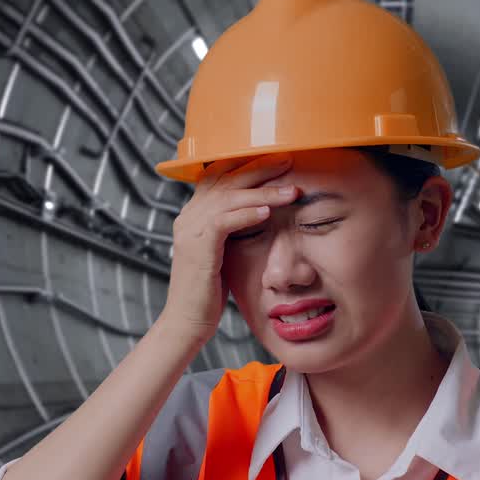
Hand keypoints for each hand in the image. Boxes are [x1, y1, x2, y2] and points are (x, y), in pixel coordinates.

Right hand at [160, 153, 297, 339]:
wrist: (187, 321)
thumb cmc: (210, 291)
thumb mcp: (223, 252)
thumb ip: (234, 229)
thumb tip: (260, 213)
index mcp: (193, 214)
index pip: (218, 175)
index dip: (245, 163)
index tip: (277, 159)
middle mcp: (188, 216)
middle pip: (226, 179)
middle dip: (259, 168)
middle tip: (289, 161)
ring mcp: (190, 230)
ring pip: (229, 198)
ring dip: (264, 192)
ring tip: (292, 191)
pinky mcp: (197, 247)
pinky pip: (224, 221)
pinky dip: (247, 214)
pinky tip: (268, 211)